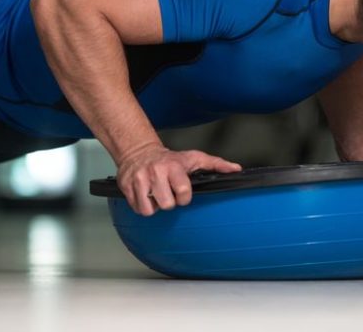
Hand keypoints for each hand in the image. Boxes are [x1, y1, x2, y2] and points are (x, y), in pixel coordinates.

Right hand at [116, 144, 241, 215]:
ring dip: (154, 206)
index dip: (184, 197)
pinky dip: (142, 206)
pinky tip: (146, 196)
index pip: (183, 193)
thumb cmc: (169, 158)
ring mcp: (139, 180)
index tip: (182, 192)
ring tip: (157, 195)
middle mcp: (155, 172)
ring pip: (149, 210)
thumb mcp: (194, 158)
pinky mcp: (126, 187)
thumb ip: (216, 164)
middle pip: (167, 204)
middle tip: (168, 193)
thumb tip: (236, 169)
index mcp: (173, 167)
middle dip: (169, 202)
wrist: (139, 151)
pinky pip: (136, 209)